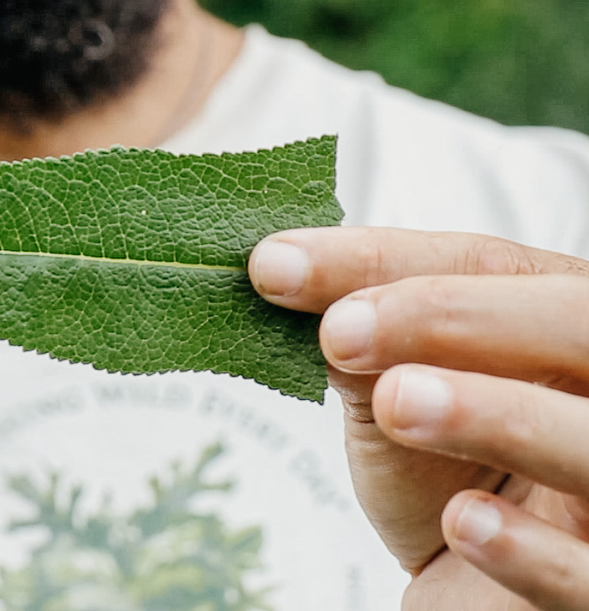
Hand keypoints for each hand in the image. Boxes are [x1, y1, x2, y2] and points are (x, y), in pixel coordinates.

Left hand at [249, 228, 588, 609]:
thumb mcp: (390, 400)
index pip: (488, 265)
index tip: (280, 265)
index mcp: (558, 329)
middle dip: (453, 312)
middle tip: (340, 330)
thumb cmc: (442, 478)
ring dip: (492, 412)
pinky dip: (529, 549)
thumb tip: (282, 274)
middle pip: (574, 320)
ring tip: (395, 402)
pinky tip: (462, 522)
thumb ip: (359, 344)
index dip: (384, 260)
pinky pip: (587, 569)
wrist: (469, 587)